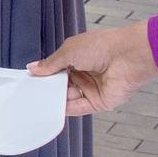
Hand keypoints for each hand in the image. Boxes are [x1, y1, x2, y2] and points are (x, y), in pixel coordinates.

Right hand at [28, 25, 157, 114]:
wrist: (128, 56)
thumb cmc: (102, 46)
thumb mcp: (68, 51)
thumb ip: (50, 64)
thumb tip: (33, 69)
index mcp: (77, 57)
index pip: (56, 69)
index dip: (44, 75)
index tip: (30, 81)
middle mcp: (84, 73)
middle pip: (61, 85)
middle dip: (48, 89)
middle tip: (32, 93)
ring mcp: (91, 88)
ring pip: (67, 97)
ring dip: (55, 100)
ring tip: (39, 101)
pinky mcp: (98, 102)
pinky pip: (78, 108)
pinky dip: (65, 110)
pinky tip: (52, 110)